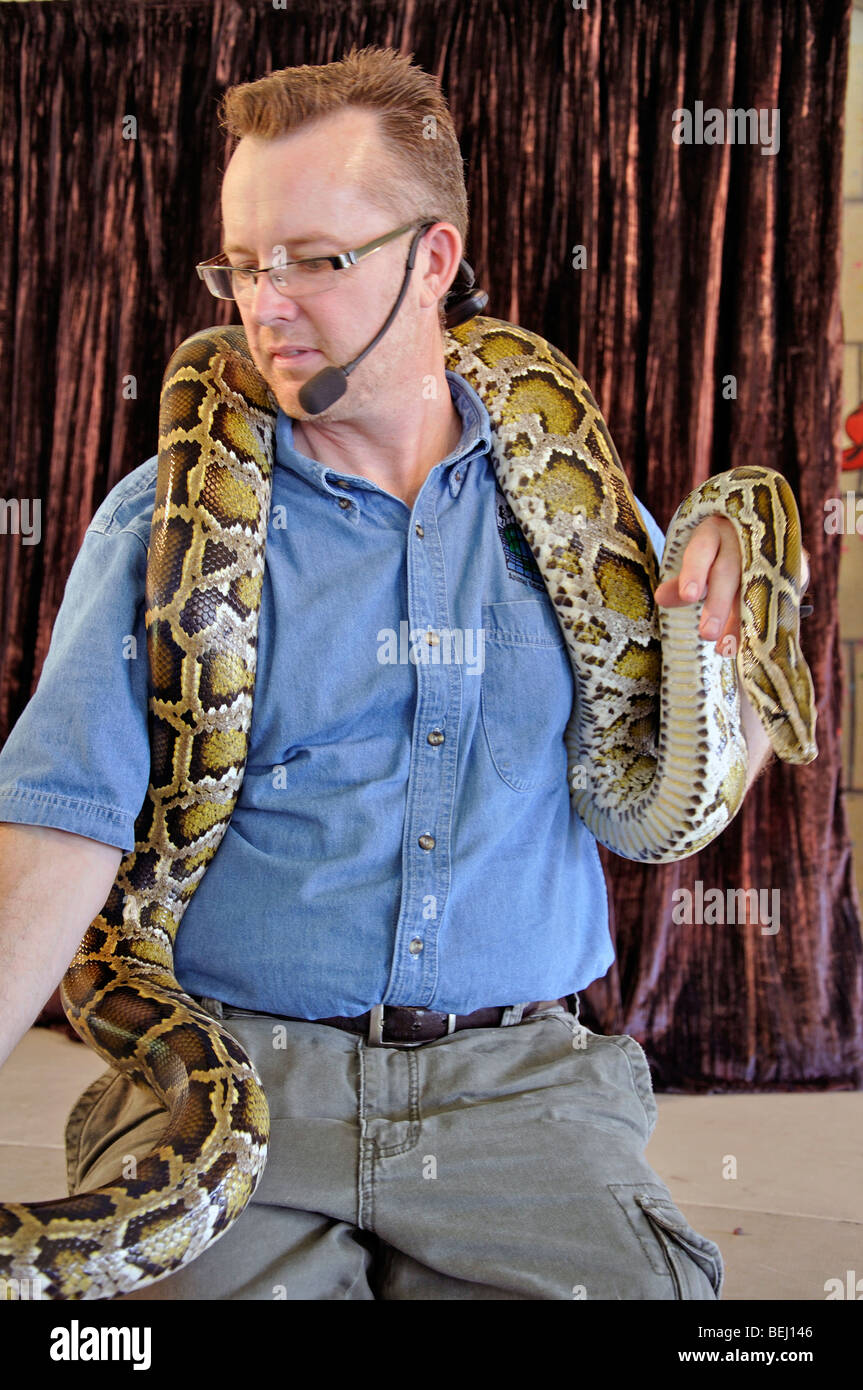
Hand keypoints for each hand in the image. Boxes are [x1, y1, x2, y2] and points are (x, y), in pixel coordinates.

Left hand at [653, 516, 809, 652]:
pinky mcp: (795, 561)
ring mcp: (770, 548)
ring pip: (755, 585)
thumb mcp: (696, 568)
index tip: (688, 596)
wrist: (758, 540)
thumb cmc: (717, 557)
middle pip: (730, 571)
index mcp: (713, 532)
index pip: (701, 550)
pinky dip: (771, 613)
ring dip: (741, 618)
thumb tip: (661, 597)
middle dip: (718, 604)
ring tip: (726, 646)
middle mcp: (742, 536)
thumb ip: (681, 583)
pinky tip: (759, 637)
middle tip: (706, 634)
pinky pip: (785, 589)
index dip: (694, 572)